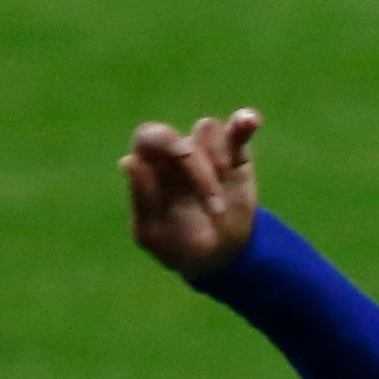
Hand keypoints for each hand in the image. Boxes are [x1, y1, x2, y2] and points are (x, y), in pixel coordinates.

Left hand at [124, 109, 262, 277]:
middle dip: (195, 164)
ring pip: (207, 128)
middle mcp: (174, 154)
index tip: (179, 165)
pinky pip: (238, 129)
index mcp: (150, 169)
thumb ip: (141, 199)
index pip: (147, 139)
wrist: (219, 258)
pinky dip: (244, 121)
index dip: (161, 145)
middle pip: (177, 137)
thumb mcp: (153, 235)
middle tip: (213, 201)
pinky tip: (250, 121)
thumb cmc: (178, 246)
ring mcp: (205, 151)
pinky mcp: (235, 154)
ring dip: (218, 155)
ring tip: (225, 189)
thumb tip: (128, 161)